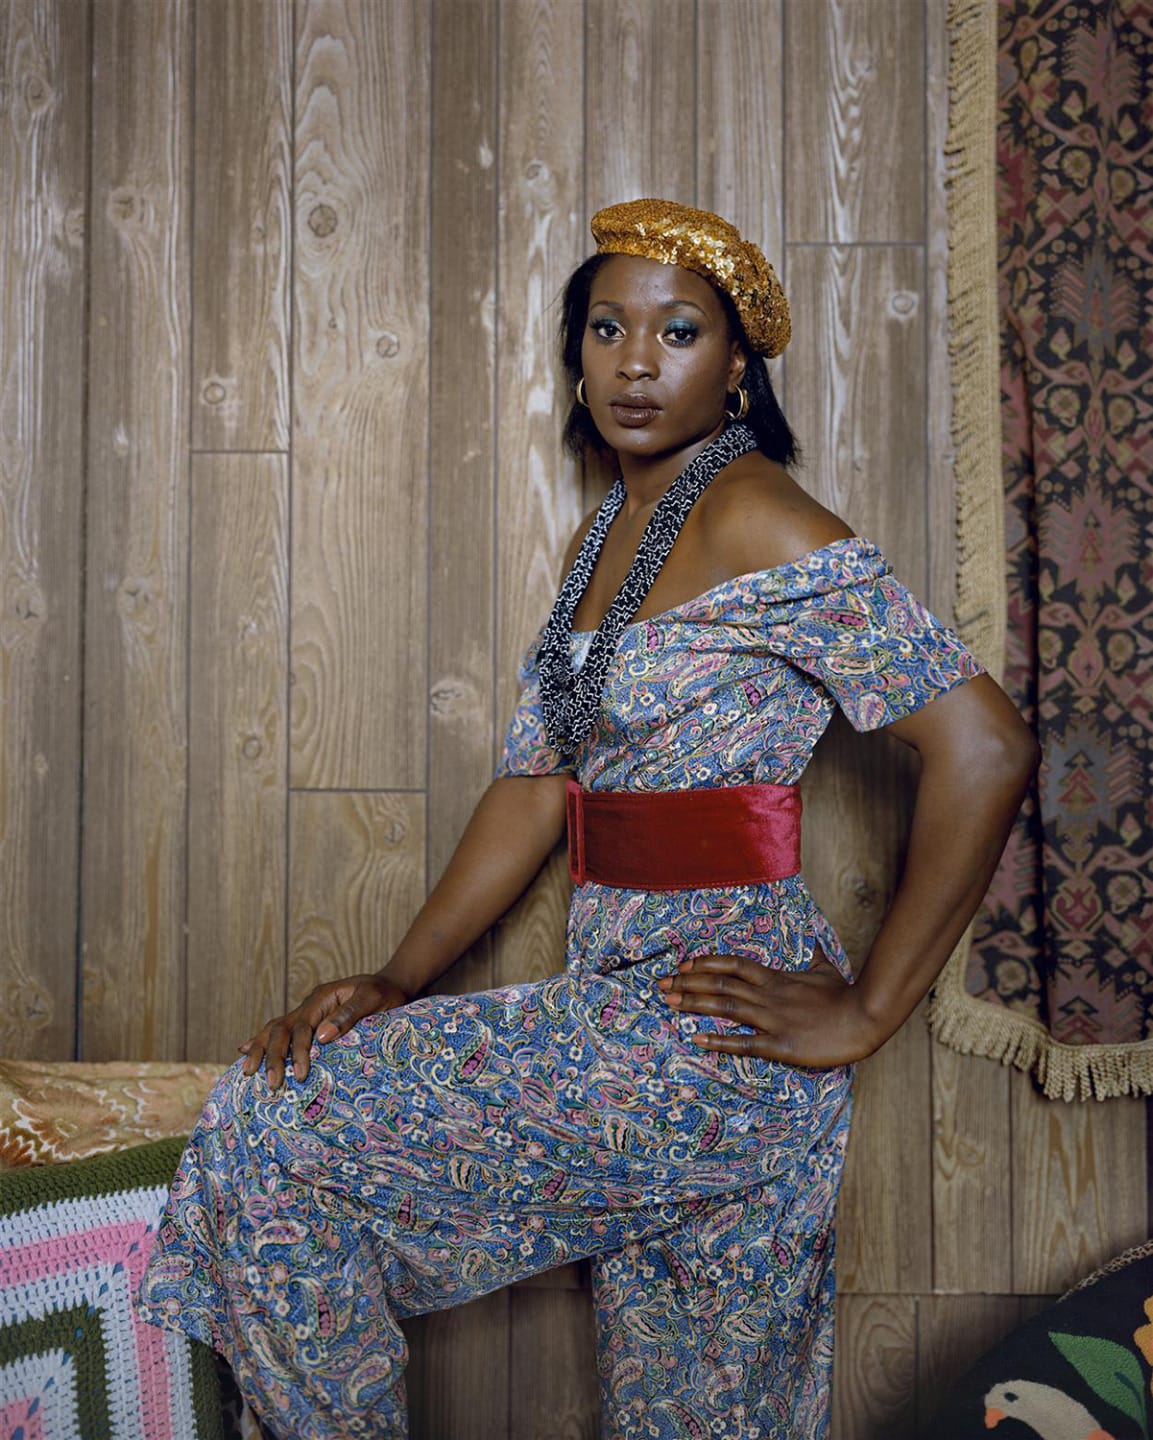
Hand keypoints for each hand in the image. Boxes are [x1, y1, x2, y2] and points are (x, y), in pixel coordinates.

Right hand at [239, 973, 410, 1090]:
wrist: (390, 985)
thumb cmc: (384, 993)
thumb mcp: (372, 999)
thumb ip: (349, 1014)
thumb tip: (321, 1037)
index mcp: (322, 997)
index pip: (303, 1026)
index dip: (299, 1050)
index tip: (301, 1074)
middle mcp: (309, 1004)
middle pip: (281, 1029)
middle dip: (274, 1056)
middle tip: (273, 1084)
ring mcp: (306, 1012)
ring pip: (274, 1029)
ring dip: (261, 1050)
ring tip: (248, 1073)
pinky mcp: (308, 1022)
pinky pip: (280, 1031)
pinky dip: (261, 1041)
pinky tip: (244, 1050)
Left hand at [657, 951, 883, 1067]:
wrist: (864, 1019)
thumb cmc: (845, 994)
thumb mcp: (825, 968)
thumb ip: (811, 954)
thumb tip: (812, 938)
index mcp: (776, 978)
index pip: (734, 964)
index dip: (706, 963)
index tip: (683, 964)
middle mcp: (768, 995)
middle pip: (721, 983)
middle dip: (688, 983)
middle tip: (660, 984)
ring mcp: (773, 1020)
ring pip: (726, 1007)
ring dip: (695, 1004)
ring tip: (669, 1002)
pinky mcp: (781, 1045)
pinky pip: (745, 1043)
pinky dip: (719, 1041)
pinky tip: (698, 1039)